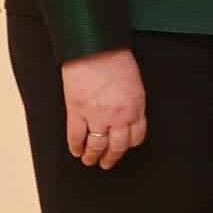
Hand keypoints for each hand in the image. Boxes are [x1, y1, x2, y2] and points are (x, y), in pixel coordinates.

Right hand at [61, 49, 146, 169]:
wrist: (95, 49)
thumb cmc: (117, 60)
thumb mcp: (135, 83)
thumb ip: (133, 101)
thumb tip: (128, 115)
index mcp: (136, 107)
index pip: (136, 136)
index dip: (130, 144)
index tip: (125, 147)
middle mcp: (119, 116)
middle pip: (118, 146)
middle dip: (112, 157)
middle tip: (107, 163)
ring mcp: (97, 116)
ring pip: (97, 145)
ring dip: (93, 156)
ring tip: (90, 161)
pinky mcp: (77, 112)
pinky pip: (76, 136)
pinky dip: (75, 146)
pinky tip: (76, 151)